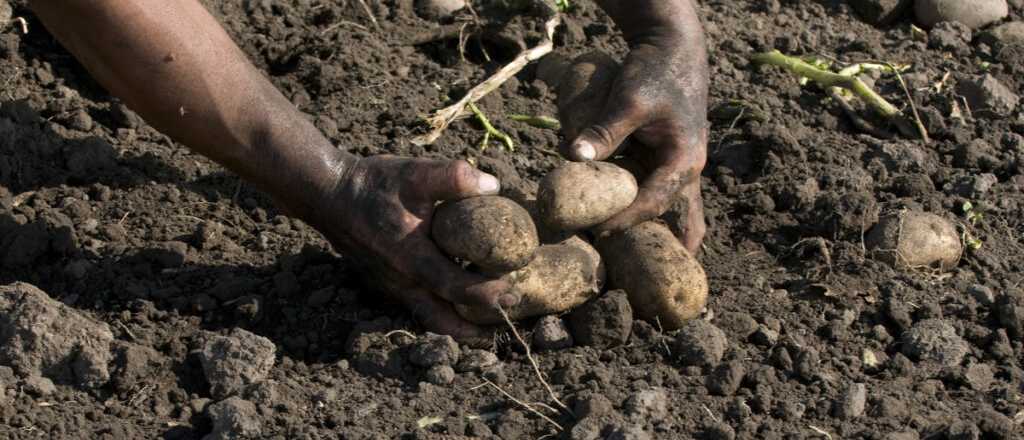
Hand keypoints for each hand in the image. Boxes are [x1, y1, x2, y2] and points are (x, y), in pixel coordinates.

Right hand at [303, 155, 516, 344]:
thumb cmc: (372, 185)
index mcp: (411, 258)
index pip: (456, 289)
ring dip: (458, 324)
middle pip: (443, 319)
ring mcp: (391, 286)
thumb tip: (492, 187)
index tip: (513, 292)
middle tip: (507, 318)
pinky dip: (440, 309)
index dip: (487, 295)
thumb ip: (454, 177)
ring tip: (487, 322)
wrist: (327, 194)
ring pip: (429, 316)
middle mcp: (401, 281)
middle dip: (477, 325)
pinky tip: (458, 299)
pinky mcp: (385, 282)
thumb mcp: (415, 172)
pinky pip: (417, 305)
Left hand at [573, 1, 709, 252]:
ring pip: (678, 213)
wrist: (673, 47)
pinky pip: (659, 195)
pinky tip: (625, 229)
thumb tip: (573, 158)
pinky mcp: (666, 160)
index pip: (655, 203)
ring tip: (644, 272)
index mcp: (685, 160)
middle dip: (673, 253)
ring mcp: (679, 166)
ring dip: (664, 238)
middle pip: (686, 222)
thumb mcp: (630, 99)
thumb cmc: (655, 71)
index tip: (600, 235)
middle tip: (654, 287)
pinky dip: (648, 214)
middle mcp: (687, 170)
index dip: (628, 222)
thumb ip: (604, 130)